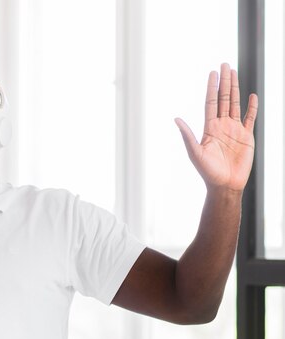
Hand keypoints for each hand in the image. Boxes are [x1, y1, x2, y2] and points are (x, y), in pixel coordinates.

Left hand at [175, 63, 258, 192]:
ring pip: (235, 104)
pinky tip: (252, 95)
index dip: (211, 87)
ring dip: (236, 88)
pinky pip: (249, 118)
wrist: (225, 184)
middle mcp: (221, 125)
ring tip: (235, 72)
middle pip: (223, 98)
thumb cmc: (207, 171)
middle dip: (224, 82)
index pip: (210, 102)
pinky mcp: (246, 136)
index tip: (212, 73)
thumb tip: (176, 119)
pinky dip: (251, 107)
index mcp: (209, 128)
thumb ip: (187, 135)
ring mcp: (234, 129)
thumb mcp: (194, 152)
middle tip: (225, 64)